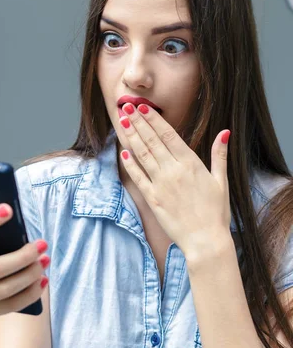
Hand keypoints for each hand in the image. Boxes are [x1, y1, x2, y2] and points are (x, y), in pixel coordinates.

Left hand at [118, 103, 231, 255]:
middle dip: (138, 122)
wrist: (206, 241)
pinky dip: (130, 164)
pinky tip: (123, 151)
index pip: (169, 135)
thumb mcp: (221, 182)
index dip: (154, 120)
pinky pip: (138, 177)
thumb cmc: (216, 213)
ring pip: (143, 155)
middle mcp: (174, 171)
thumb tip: (225, 132)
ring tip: (122, 121)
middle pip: (152, 141)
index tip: (143, 107)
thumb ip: (219, 156)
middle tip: (125, 106)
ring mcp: (161, 185)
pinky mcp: (153, 199)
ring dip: (131, 137)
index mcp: (191, 164)